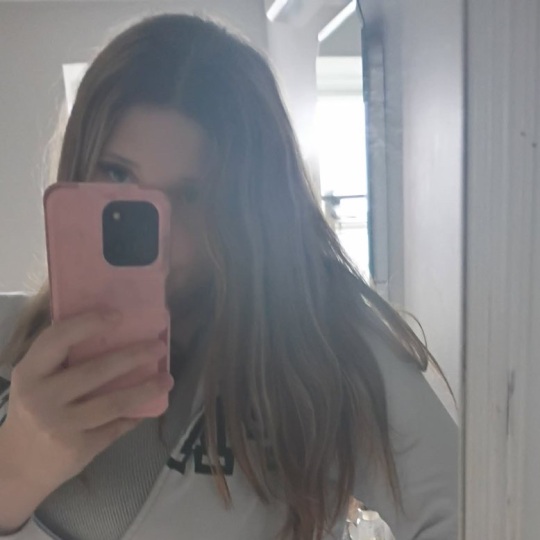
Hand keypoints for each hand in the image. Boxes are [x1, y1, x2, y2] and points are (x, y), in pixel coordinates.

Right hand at [0, 309, 173, 492]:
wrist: (19, 464)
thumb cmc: (35, 408)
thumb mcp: (37, 380)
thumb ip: (64, 358)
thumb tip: (117, 330)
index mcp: (31, 372)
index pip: (57, 340)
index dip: (88, 324)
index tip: (118, 315)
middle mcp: (42, 398)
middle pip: (95, 371)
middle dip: (133, 356)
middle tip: (158, 346)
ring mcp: (61, 425)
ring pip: (112, 403)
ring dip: (145, 389)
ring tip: (167, 379)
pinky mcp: (78, 448)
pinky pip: (116, 427)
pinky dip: (136, 415)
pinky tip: (151, 405)